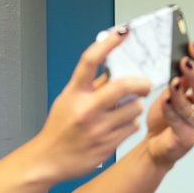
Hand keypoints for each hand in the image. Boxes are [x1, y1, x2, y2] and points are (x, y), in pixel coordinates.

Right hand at [33, 29, 150, 180]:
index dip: (109, 43)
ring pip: (134, 108)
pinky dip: (129, 125)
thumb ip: (91, 85)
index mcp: (74, 94)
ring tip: (122, 112)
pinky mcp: (108, 144)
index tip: (123, 32)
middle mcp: (86, 110)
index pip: (90, 61)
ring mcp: (98, 128)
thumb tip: (114, 66)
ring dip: (134, 107)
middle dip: (141, 83)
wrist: (49, 160)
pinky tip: (117, 128)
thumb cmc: (59, 128)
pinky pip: (132, 127)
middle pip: (125, 86)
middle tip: (144, 84)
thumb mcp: (68, 101)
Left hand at [144, 42, 193, 166]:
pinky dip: (170, 110)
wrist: (156, 145)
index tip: (191, 45)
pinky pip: (177, 121)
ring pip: (189, 106)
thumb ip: (179, 81)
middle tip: (184, 61)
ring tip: (172, 82)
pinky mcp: (189, 138)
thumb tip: (181, 60)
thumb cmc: (166, 119)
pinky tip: (165, 101)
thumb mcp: (172, 95)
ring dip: (179, 93)